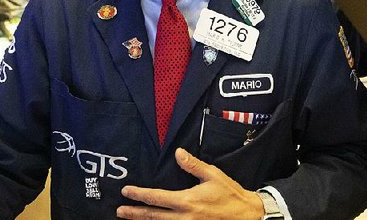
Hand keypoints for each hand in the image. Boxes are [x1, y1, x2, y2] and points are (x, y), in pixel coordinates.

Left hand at [116, 148, 263, 218]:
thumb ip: (193, 165)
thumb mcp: (212, 175)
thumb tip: (178, 152)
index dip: (140, 194)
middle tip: (119, 211)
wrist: (247, 216)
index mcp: (187, 201)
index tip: (126, 191)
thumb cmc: (229, 194)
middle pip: (153, 217)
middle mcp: (184, 218)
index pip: (157, 198)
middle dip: (135, 214)